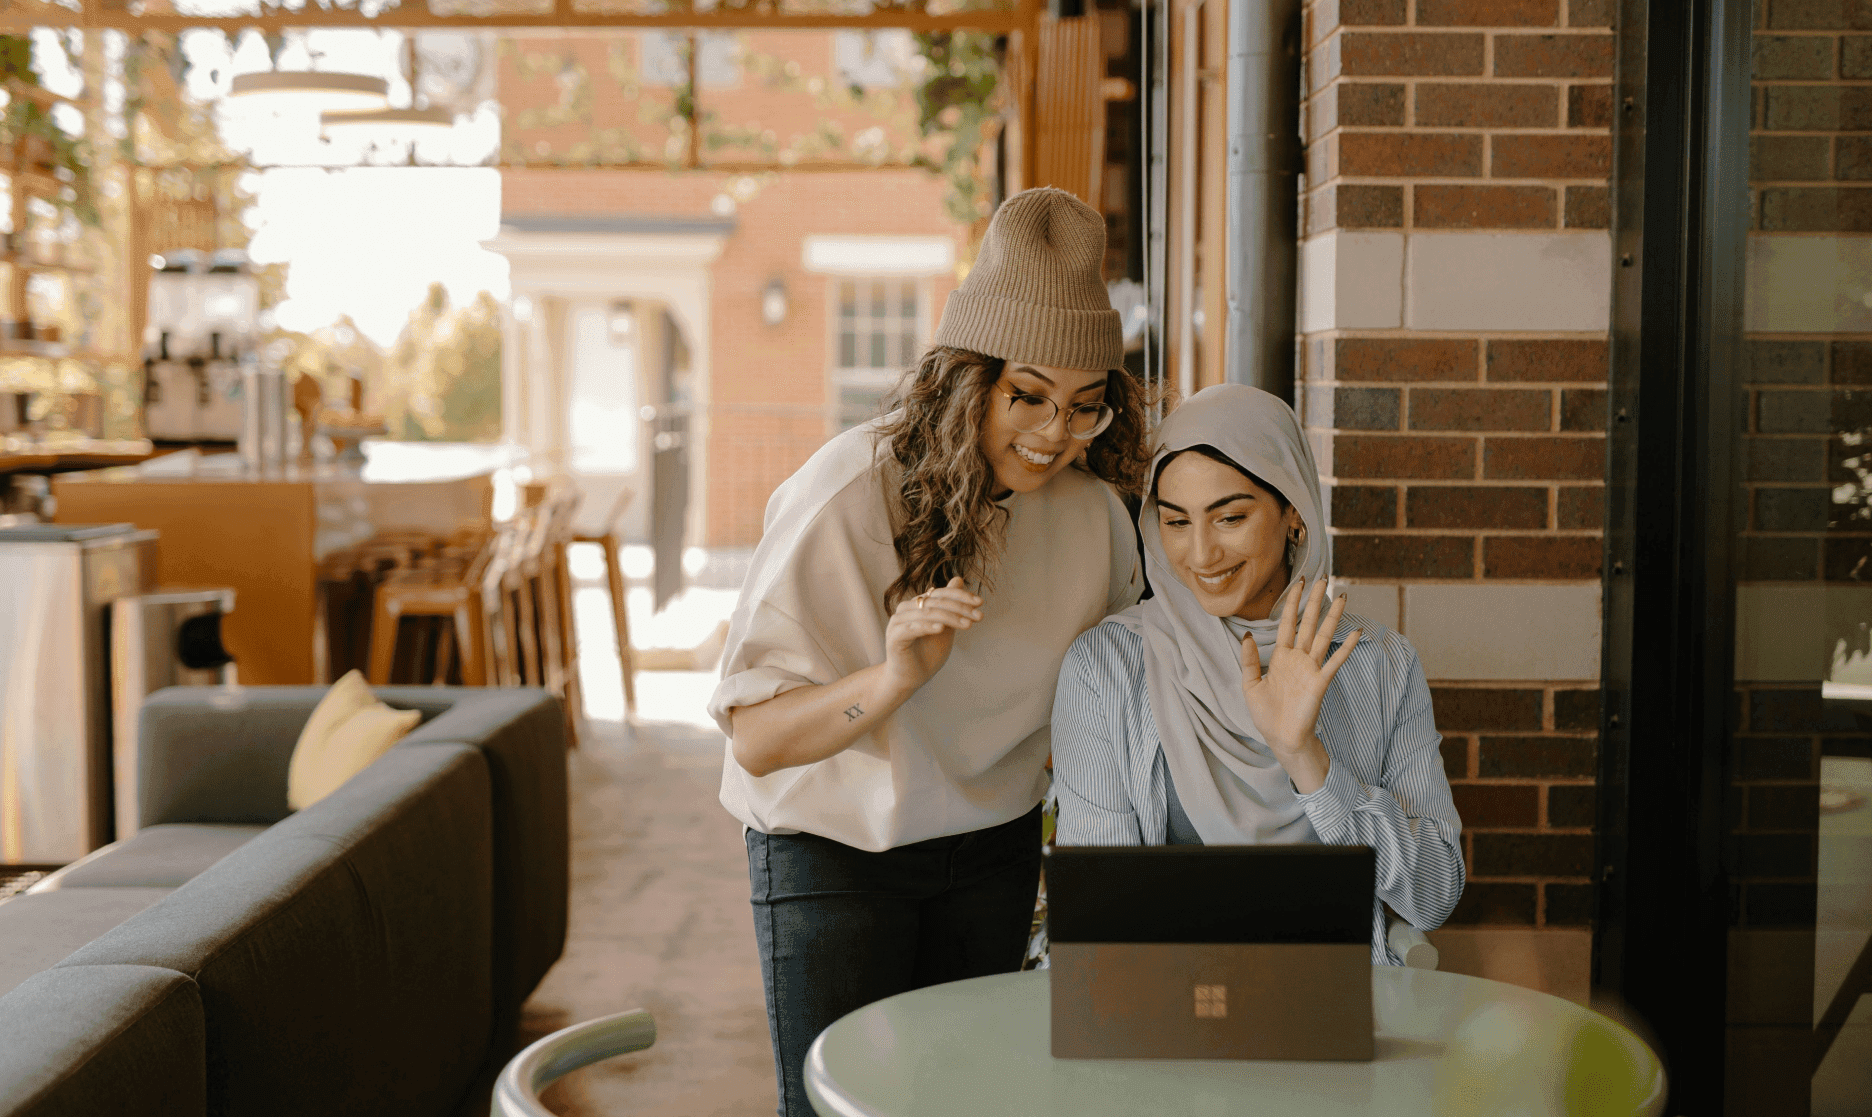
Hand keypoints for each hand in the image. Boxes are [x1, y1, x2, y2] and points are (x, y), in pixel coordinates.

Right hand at [881, 577, 981, 695]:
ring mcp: (898, 622)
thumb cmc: (926, 654)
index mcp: (917, 604)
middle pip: (935, 602)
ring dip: (949, 618)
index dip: (961, 596)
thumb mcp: (945, 627)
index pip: (940, 593)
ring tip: (967, 624)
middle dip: (960, 608)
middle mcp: (906, 609)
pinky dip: (927, 626)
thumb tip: (958, 579)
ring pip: (926, 613)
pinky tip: (941, 629)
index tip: (980, 603)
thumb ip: (951, 607)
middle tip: (979, 616)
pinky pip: (911, 628)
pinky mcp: (894, 637)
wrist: (909, 679)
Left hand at [1239, 577, 1361, 763]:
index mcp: (1281, 657)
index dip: (1292, 602)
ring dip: (1333, 617)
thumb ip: (1248, 660)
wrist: (1281, 739)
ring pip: (1323, 636)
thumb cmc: (1267, 715)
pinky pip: (1335, 661)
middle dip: (1315, 601)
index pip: (1288, 623)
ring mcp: (1311, 669)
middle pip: (1308, 623)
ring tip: (1343, 597)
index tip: (1298, 582)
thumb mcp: (1250, 684)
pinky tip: (1356, 633)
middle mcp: (1298, 659)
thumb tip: (1247, 635)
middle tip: (1323, 578)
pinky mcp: (1320, 682)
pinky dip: (1346, 648)